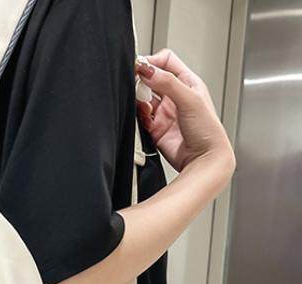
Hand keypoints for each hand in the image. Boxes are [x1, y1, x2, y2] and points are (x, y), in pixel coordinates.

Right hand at [136, 50, 234, 174]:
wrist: (203, 159)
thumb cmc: (207, 131)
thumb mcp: (189, 99)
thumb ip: (167, 82)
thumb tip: (147, 69)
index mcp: (187, 82)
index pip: (166, 61)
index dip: (153, 62)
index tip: (141, 68)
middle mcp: (174, 96)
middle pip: (151, 79)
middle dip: (143, 81)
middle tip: (139, 86)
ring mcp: (164, 112)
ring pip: (143, 98)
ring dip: (139, 100)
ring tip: (144, 106)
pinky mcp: (155, 129)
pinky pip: (140, 118)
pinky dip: (138, 117)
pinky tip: (145, 118)